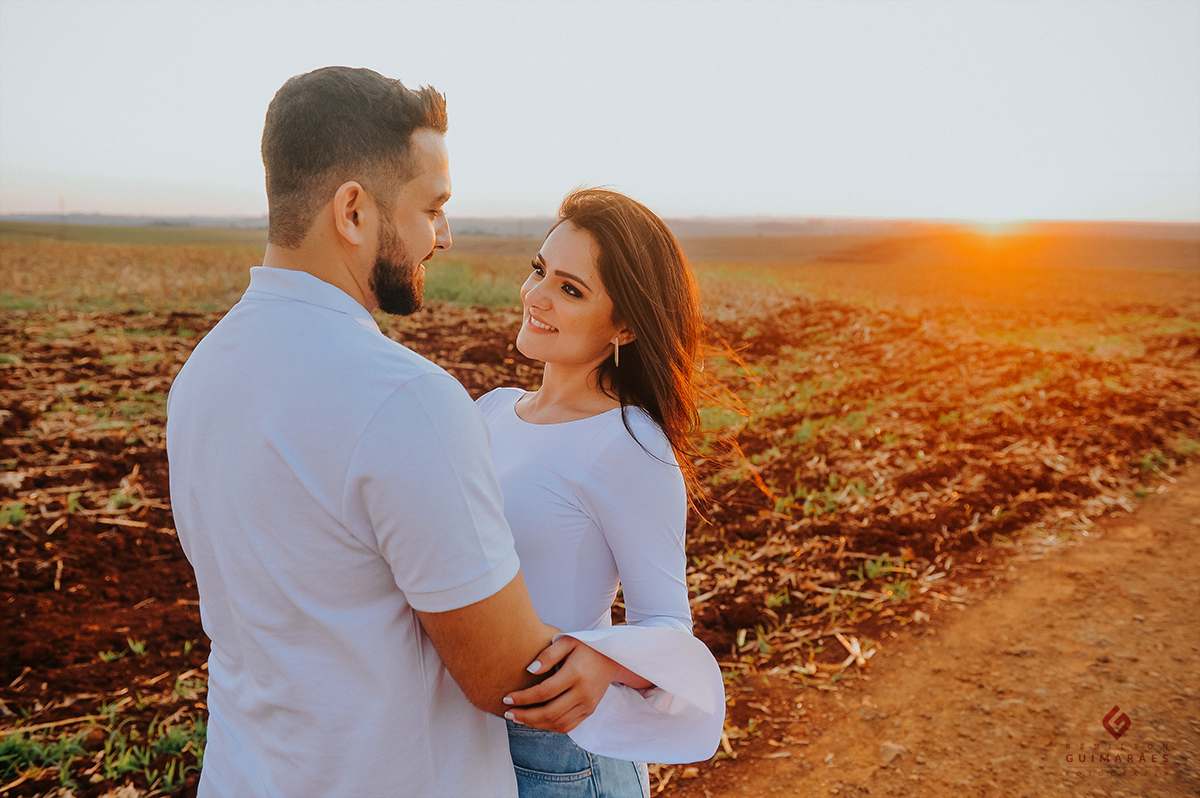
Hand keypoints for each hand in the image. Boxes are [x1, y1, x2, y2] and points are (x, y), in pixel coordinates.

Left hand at [502, 636, 651, 732]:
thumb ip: (548, 653)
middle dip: (525, 716)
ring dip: (535, 724)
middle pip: (550, 712)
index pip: (545, 692)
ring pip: (557, 723)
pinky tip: (535, 720)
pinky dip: (548, 727)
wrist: (611, 659)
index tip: (506, 698)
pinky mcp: (589, 712)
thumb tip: (529, 670)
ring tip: (517, 718)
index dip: (523, 698)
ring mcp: (588, 705)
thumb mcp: (567, 641)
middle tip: (507, 713)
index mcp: (576, 674)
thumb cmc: (584, 647)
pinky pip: (567, 726)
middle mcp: (583, 693)